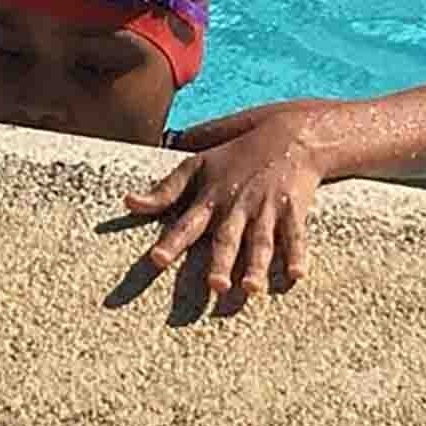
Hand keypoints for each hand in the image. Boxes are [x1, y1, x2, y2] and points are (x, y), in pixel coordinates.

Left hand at [122, 115, 322, 295]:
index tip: (157, 260)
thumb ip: (165, 190)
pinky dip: (297, 254)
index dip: (171, 242)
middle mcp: (237, 205)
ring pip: (261, 241)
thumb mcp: (198, 166)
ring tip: (251, 289)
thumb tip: (128, 203)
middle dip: (221, 262)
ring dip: (257, 265)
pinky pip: (295, 236)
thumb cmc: (235, 156)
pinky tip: (296, 275)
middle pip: (227, 238)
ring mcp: (266, 208)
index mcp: (211, 197)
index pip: (187, 223)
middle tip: (215, 287)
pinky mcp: (293, 209)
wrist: (287, 135)